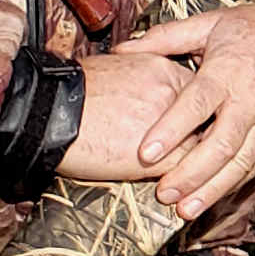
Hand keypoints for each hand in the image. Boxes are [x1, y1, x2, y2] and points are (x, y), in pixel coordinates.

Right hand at [57, 51, 194, 183]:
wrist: (47, 113)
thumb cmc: (70, 95)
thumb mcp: (115, 72)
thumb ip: (142, 83)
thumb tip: (147, 97)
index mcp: (161, 68)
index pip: (198, 92)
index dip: (196, 113)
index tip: (196, 124)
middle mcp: (171, 92)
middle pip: (208, 116)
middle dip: (207, 134)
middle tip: (203, 149)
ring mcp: (170, 124)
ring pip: (203, 145)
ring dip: (200, 161)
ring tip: (195, 173)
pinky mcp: (160, 156)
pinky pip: (187, 171)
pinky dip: (188, 182)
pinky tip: (183, 187)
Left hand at [108, 2, 254, 216]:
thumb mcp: (210, 23)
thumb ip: (165, 38)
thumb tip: (122, 47)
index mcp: (227, 71)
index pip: (196, 105)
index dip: (171, 130)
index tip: (146, 153)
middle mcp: (250, 99)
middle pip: (220, 144)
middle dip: (190, 174)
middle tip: (163, 194)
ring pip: (241, 162)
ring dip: (212, 188)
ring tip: (186, 209)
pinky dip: (235, 182)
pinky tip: (214, 195)